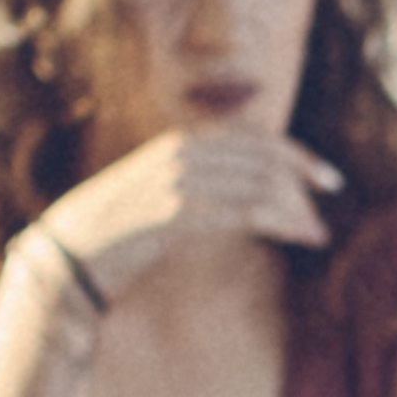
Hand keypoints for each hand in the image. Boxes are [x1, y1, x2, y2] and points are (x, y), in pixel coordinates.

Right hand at [20, 123, 339, 310]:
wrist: (69, 257)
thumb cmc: (119, 233)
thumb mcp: (162, 194)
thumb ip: (201, 183)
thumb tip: (248, 190)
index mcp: (180, 144)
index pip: (254, 139)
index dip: (297, 156)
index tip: (328, 178)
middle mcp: (181, 154)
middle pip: (263, 161)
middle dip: (302, 186)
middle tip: (326, 214)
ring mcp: (176, 182)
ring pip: (259, 186)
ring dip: (295, 211)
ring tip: (317, 235)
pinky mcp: (173, 215)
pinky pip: (241, 212)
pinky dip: (278, 223)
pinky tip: (298, 237)